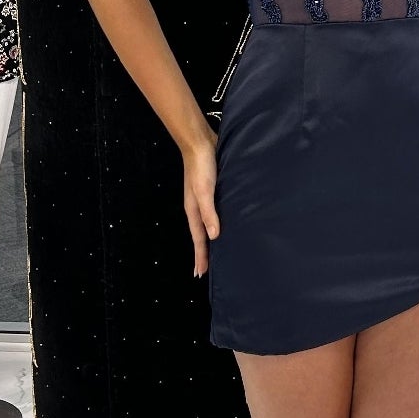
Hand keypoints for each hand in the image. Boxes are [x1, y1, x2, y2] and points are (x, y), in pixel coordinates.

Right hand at [183, 127, 219, 275]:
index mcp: (194, 211)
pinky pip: (214, 213)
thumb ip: (209, 213)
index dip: (200, 256)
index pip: (198, 239)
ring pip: (207, 225)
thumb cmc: (201, 167)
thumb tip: (214, 237)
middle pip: (201, 235)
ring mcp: (204, 200)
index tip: (200, 274)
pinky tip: (224, 224)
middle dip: (203, 253)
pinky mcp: (211, 192)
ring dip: (210, 240)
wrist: (200, 143)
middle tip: (205, 270)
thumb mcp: (204, 191)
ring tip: (215, 252)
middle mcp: (197, 208)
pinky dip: (216, 223)